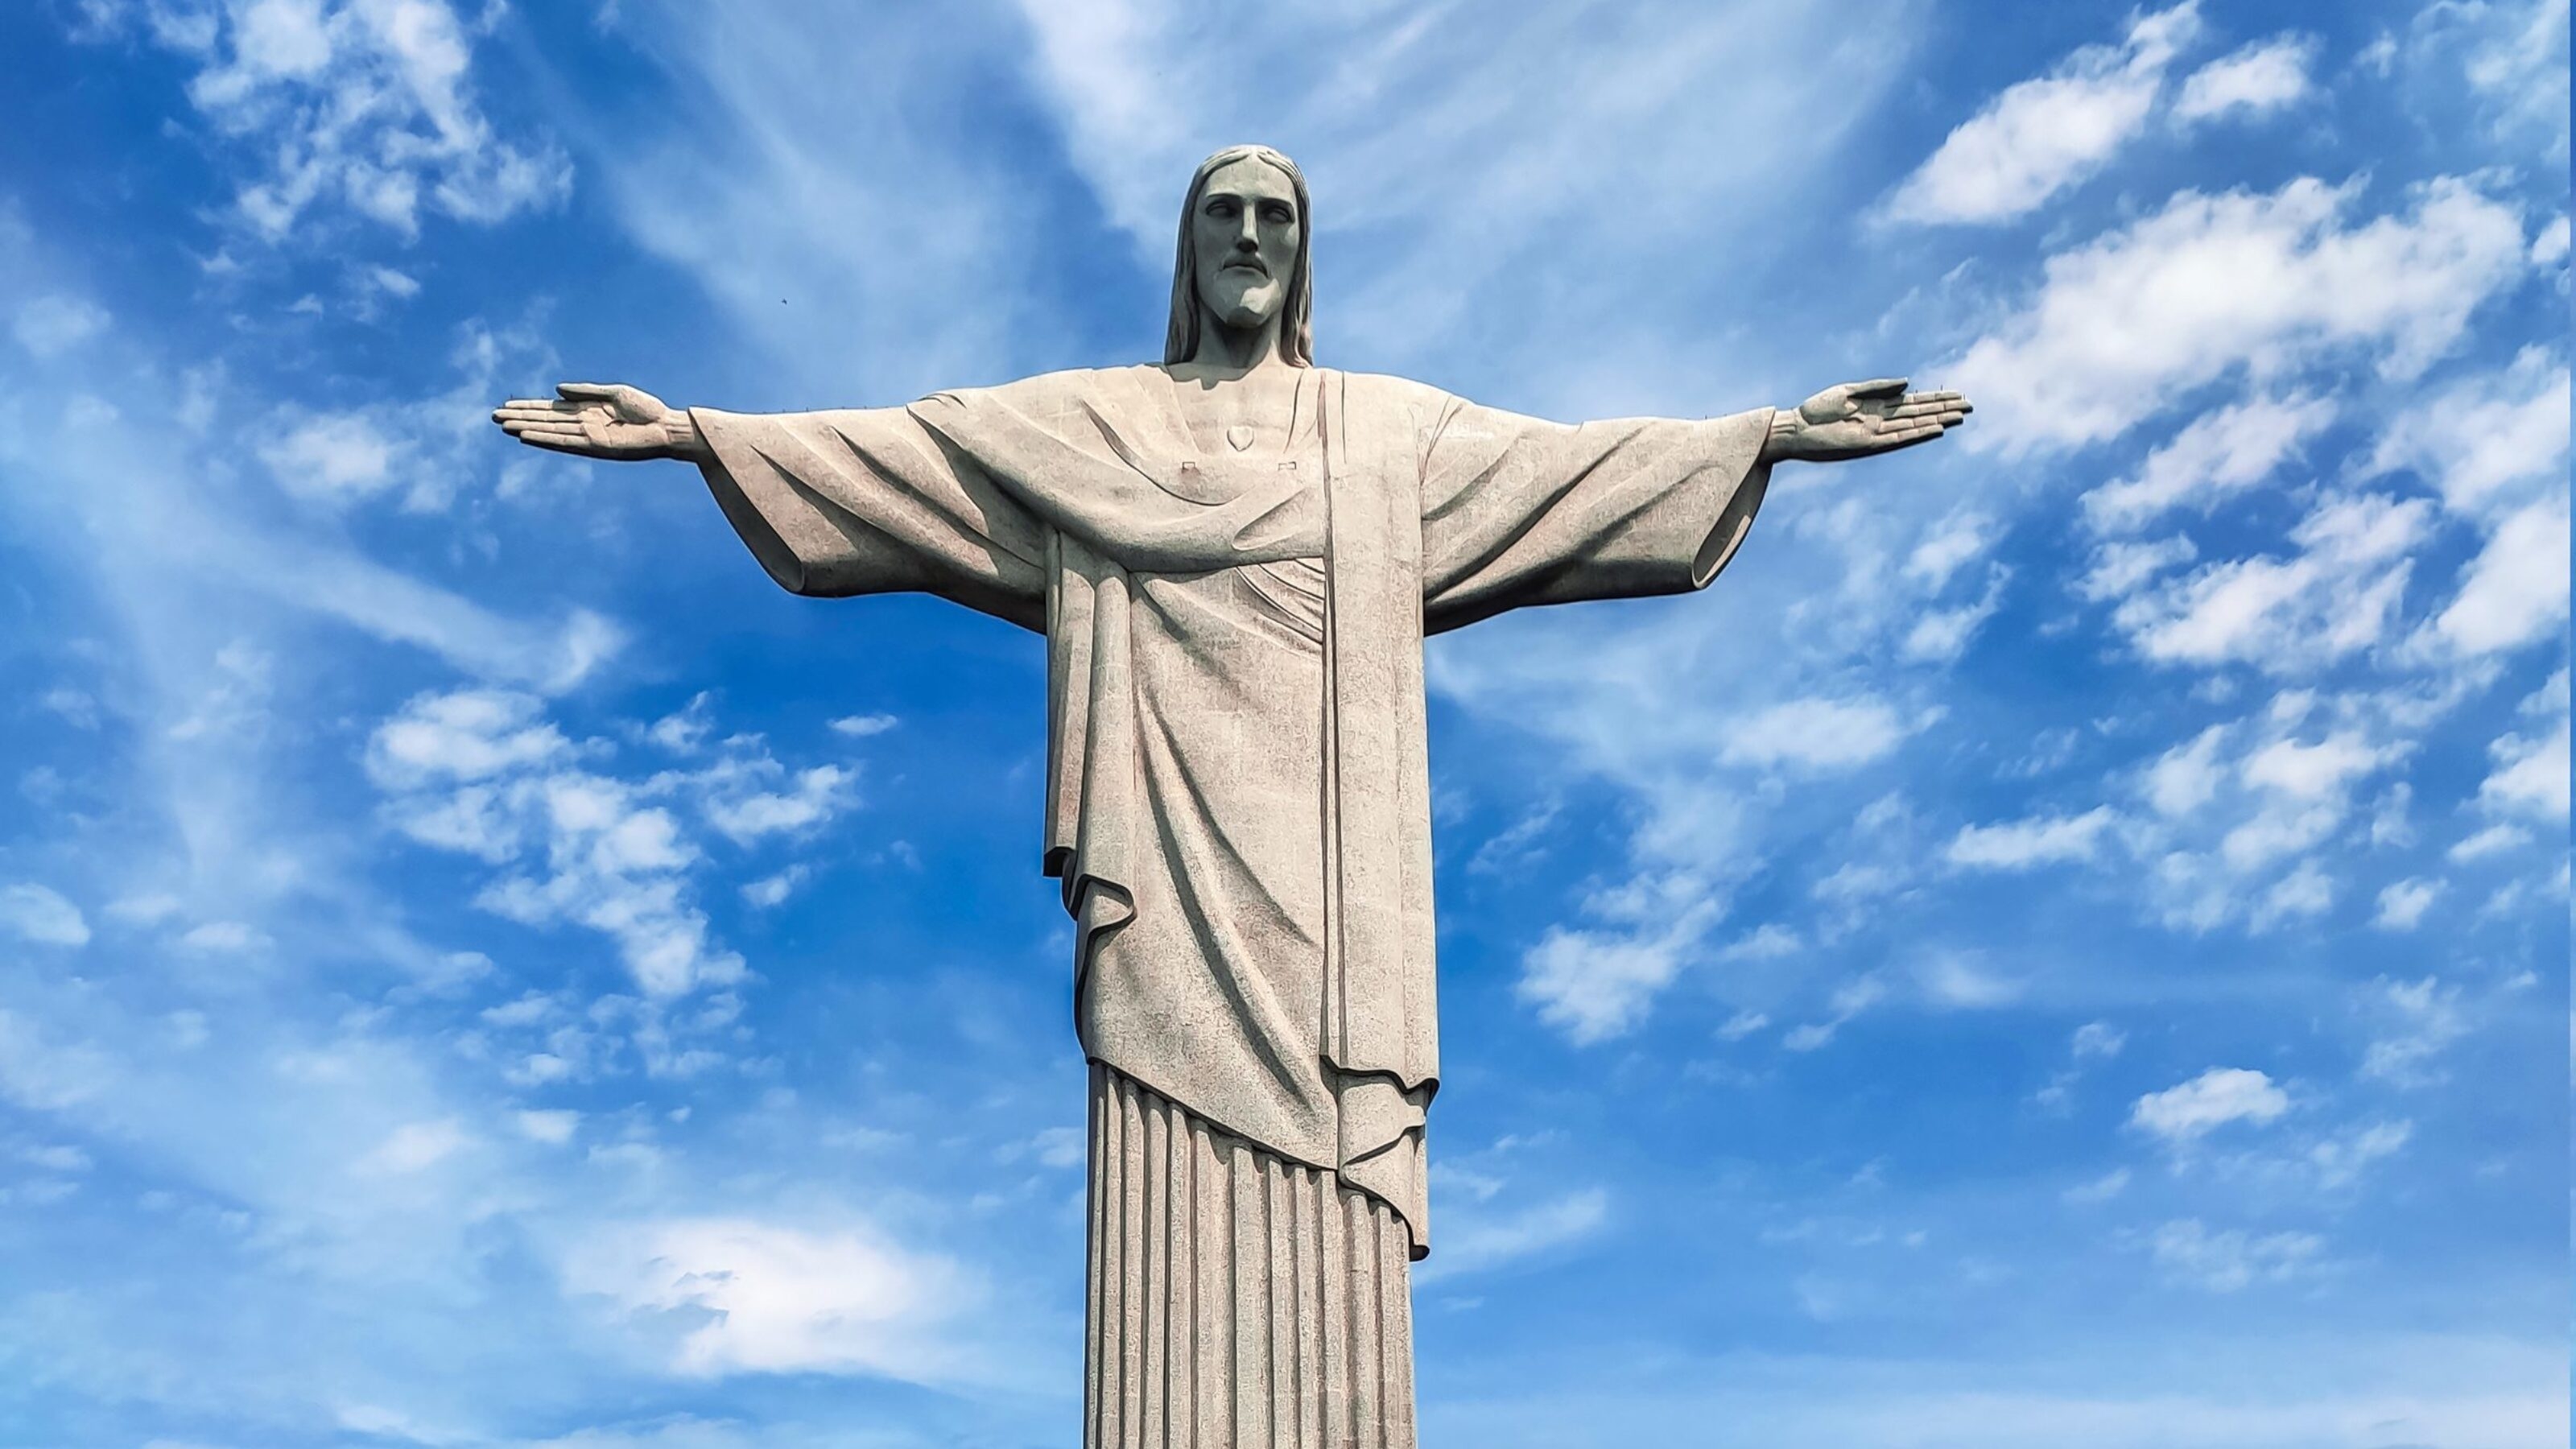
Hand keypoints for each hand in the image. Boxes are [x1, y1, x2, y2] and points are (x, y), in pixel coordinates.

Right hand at [491, 382, 704, 460]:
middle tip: (493, 416)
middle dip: (520, 417)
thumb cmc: (646, 410)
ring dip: (526, 428)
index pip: (550, 409)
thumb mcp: (614, 393)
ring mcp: (587, 436)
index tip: (506, 406)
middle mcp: (583, 424)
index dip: (528, 407)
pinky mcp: (595, 446)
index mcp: (586, 410)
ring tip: (503, 426)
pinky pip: (565, 442)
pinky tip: (527, 436)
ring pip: (549, 431)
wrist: (667, 426)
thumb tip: (556, 390)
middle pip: (544, 420)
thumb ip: (586, 391)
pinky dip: (545, 439)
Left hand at [1763, 378, 1970, 463]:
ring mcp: (1877, 433)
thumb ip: (1878, 387)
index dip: (1936, 398)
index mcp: (1877, 407)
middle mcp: (1881, 421)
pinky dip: (1918, 434)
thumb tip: (1908, 383)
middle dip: (1944, 409)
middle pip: (1920, 413)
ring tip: (1960, 417)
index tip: (1958, 395)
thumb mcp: (1848, 391)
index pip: (1913, 402)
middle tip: (1971, 405)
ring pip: (1914, 426)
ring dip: (1938, 421)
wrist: (1795, 429)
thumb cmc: (1816, 410)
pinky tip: (1935, 429)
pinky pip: (1899, 439)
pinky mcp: (1868, 444)